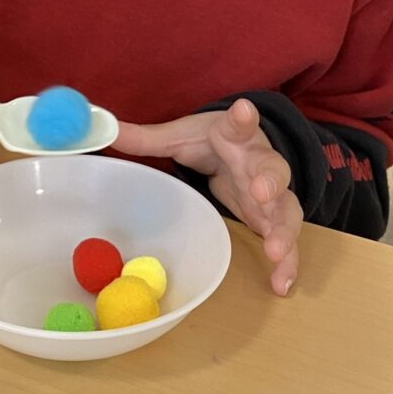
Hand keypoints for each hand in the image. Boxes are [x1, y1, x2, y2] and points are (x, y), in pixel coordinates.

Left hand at [112, 99, 302, 295]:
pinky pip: (285, 240)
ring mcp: (273, 193)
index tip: (242, 109)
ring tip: (276, 250)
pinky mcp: (274, 218)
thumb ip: (147, 137)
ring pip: (286, 209)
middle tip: (261, 192)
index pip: (239, 124)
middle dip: (269, 181)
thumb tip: (105, 129)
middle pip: (272, 169)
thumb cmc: (214, 141)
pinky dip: (287, 263)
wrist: (247, 149)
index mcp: (236, 136)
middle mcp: (259, 162)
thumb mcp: (181, 135)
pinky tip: (281, 284)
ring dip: (283, 230)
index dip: (242, 118)